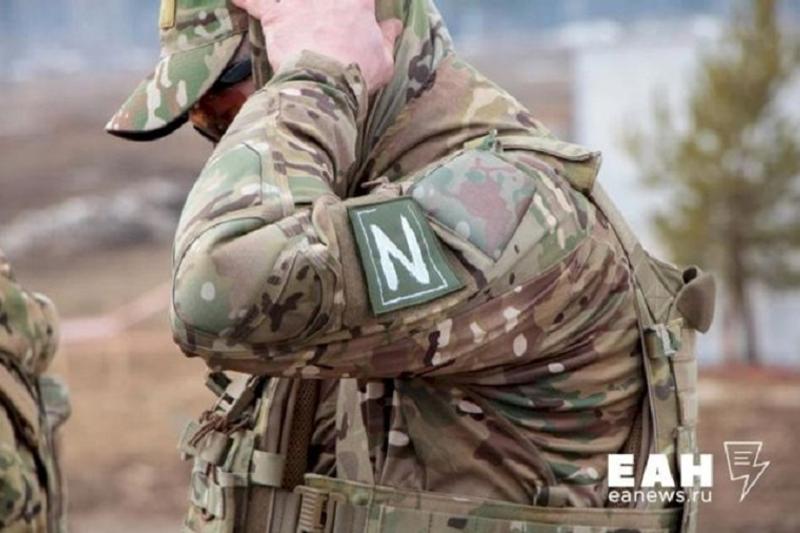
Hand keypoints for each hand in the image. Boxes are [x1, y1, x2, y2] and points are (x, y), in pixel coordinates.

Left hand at [232, 0, 401, 93]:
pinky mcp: (275, 14)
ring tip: (289, 6)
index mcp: (357, 1)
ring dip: (289, 2)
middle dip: (320, 4)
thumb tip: (395, 24)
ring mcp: (298, 1)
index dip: (359, 3)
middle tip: (319, 16)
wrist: (325, 83)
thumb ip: (387, 37)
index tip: (360, 8)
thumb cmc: (358, 73)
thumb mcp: (384, 59)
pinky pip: (254, 1)